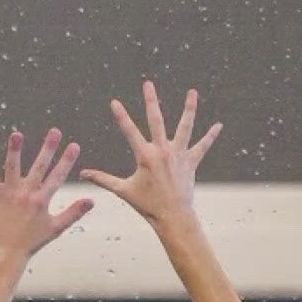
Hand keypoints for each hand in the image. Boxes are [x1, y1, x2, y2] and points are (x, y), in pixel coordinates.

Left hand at [0, 129, 92, 262]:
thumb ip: (74, 213)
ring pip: (12, 167)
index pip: (58, 176)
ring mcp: (10, 194)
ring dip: (15, 150)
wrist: (6, 253)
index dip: (67, 160)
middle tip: (54, 131)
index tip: (74, 145)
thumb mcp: (56, 228)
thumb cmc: (32, 242)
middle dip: (48, 148)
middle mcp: (26, 194)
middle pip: (39, 167)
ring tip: (17, 134)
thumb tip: (91, 200)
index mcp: (42, 201)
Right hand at [80, 81, 221, 225]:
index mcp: (145, 156)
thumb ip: (102, 179)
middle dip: (151, 101)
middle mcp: (163, 151)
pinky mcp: (191, 162)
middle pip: (156, 120)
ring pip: (185, 127)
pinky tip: (219, 125)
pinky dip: (210, 136)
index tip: (115, 102)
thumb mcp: (123, 190)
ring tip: (192, 92)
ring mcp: (179, 155)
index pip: (129, 131)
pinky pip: (202, 146)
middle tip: (148, 84)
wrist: (172, 217)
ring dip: (189, 109)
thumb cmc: (147, 205)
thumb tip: (83, 174)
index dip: (121, 116)